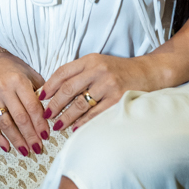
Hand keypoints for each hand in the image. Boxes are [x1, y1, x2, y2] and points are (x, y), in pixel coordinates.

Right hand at [0, 52, 46, 156]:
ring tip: (26, 151)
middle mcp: (3, 89)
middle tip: (39, 148)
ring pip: (5, 124)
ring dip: (16, 140)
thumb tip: (51, 112)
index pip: (32, 106)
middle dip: (30, 135)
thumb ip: (40, 90)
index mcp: (18, 80)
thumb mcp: (29, 72)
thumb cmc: (12, 66)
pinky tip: (6, 147)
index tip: (47, 135)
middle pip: (19, 118)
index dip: (40, 123)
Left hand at [41, 54, 165, 131]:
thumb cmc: (119, 70)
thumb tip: (56, 91)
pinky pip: (95, 113)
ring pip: (80, 103)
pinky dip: (83, 122)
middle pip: (68, 89)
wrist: (147, 72)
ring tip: (57, 125)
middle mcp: (98, 70)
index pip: (63, 72)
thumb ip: (79, 73)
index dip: (49, 86)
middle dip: (54, 104)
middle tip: (45, 115)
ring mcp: (108, 85)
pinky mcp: (118, 99)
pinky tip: (75, 128)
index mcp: (90, 60)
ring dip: (66, 116)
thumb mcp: (98, 63)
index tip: (41, 97)